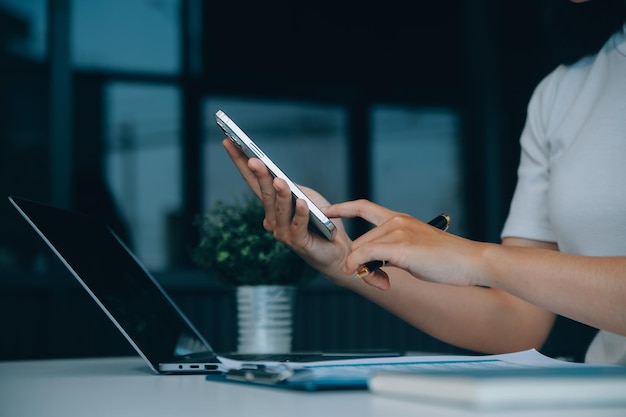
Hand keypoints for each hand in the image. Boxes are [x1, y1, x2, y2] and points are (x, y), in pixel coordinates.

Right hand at [222, 139, 353, 282]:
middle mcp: (272, 220)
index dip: (240, 161)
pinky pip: (298, 225)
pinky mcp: (298, 243)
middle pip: (263, 193)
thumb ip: (291, 188)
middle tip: (253, 160)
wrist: (337, 248)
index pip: (252, 180)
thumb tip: (277, 177)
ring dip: (280, 194)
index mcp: (271, 205)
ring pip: (279, 209)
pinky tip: (302, 202)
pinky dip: (301, 213)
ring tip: (279, 180)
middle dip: (259, 175)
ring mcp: (283, 233)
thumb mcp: (306, 196)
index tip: (229, 141)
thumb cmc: (320, 221)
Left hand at [324, 199, 484, 289]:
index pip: (364, 207)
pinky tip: (362, 274)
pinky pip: (366, 254)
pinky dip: (358, 266)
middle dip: (358, 261)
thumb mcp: (414, 251)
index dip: (343, 208)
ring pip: (361, 249)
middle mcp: (396, 221)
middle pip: (360, 241)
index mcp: (399, 219)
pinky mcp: (401, 246)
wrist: (471, 261)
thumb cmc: (446, 260)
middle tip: (371, 278)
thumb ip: (391, 252)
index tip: (326, 210)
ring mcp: (399, 231)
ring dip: (361, 268)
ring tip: (380, 281)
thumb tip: (370, 264)